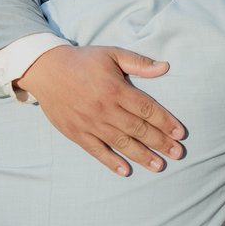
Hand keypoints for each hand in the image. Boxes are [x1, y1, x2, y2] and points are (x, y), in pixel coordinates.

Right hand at [16, 45, 184, 176]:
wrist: (44, 70)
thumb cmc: (82, 60)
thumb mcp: (111, 54)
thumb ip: (139, 63)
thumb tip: (165, 67)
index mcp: (115, 89)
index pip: (147, 109)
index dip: (166, 122)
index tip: (180, 133)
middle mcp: (105, 108)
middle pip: (138, 129)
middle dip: (160, 142)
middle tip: (177, 153)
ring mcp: (90, 123)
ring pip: (121, 143)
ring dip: (142, 156)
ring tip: (159, 166)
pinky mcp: (77, 133)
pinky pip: (97, 151)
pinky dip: (111, 162)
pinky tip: (125, 171)